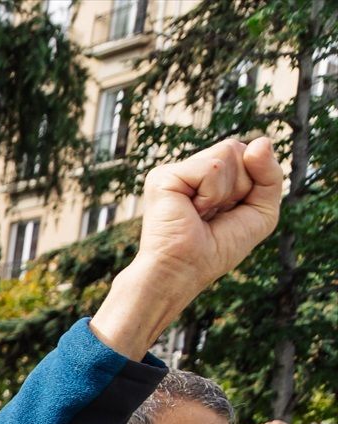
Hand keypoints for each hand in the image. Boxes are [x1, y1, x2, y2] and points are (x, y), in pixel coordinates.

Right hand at [92, 137, 281, 357]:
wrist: (186, 271)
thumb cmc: (218, 248)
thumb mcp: (261, 210)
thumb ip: (270, 174)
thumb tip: (260, 141)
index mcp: (210, 175)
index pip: (248, 152)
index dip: (253, 181)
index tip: (230, 211)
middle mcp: (191, 169)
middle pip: (238, 148)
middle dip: (241, 184)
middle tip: (215, 214)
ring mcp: (175, 171)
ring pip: (228, 152)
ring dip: (226, 191)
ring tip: (202, 213)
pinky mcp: (163, 177)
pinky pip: (211, 167)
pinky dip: (211, 194)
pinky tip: (191, 211)